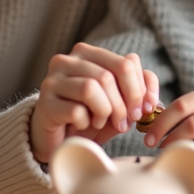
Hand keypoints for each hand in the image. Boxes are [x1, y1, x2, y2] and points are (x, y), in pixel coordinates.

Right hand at [30, 43, 159, 163]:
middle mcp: (67, 60)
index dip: (140, 90)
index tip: (142, 111)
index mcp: (88, 53)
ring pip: (91, 88)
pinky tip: (82, 126)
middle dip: (123, 105)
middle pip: (108, 76)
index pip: (126, 62)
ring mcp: (52, 80)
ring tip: (100, 122)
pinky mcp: (44, 103)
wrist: (58, 140)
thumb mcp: (119, 103)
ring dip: (104, 112)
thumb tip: (149, 96)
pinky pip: (76, 111)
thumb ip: (137, 91)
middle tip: (124, 123)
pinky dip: (86, 123)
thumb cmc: (90, 118)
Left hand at [141, 86, 193, 173]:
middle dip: (169, 140)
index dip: (161, 124)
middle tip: (159, 148)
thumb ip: (187, 108)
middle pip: (191, 127)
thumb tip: (152, 127)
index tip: (148, 137)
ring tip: (173, 156)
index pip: (181, 107)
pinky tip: (191, 164)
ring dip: (183, 154)